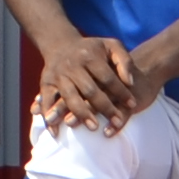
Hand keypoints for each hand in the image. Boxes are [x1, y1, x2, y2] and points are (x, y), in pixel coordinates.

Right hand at [27, 26, 141, 132]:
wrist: (60, 45)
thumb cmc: (91, 50)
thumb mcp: (111, 46)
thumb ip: (124, 61)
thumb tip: (130, 82)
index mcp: (89, 56)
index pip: (108, 77)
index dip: (121, 92)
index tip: (133, 104)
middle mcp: (72, 65)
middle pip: (90, 90)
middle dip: (105, 107)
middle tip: (117, 121)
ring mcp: (58, 75)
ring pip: (69, 98)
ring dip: (81, 114)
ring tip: (94, 127)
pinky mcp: (45, 84)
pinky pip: (47, 102)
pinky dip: (49, 118)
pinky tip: (57, 132)